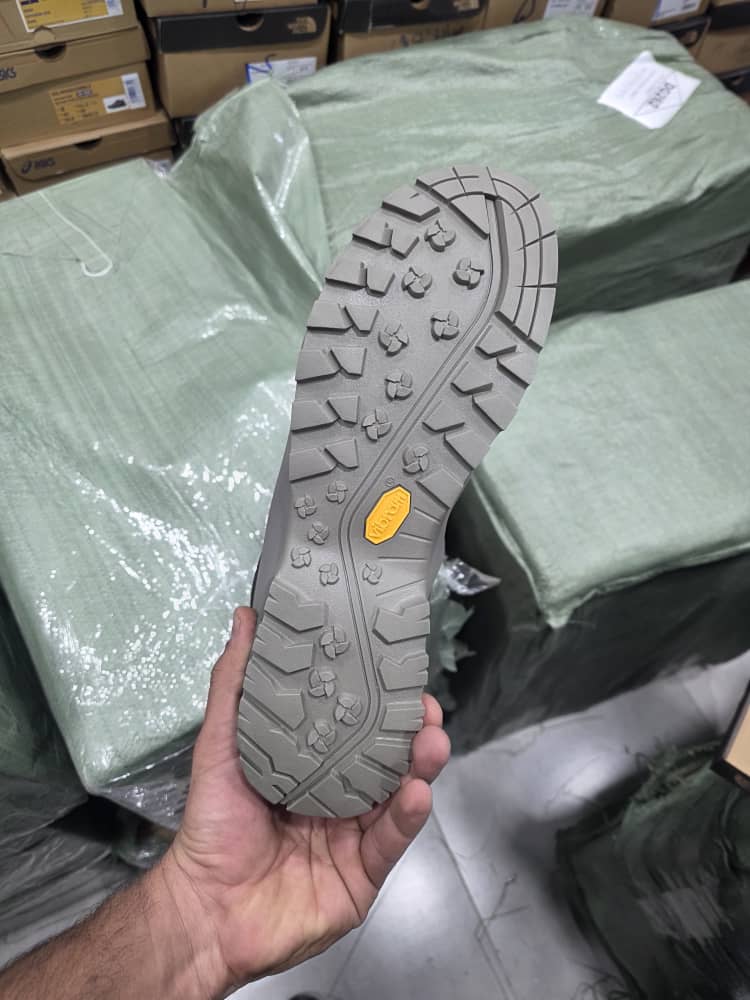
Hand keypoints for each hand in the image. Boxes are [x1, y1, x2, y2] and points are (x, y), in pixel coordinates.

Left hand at [159, 607, 450, 995]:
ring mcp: (354, 837)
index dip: (380, 702)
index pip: (356, 729)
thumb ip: (235, 683)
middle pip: (386, 760)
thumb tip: (244, 617)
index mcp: (311, 768)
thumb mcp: (221, 744)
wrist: (206, 909)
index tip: (398, 674)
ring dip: (420, 768)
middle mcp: (338, 799)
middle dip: (411, 733)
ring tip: (432, 743)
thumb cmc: (213, 824)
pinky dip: (406, 817)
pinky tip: (415, 792)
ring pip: (397, 796)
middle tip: (425, 709)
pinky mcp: (363, 875)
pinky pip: (390, 842)